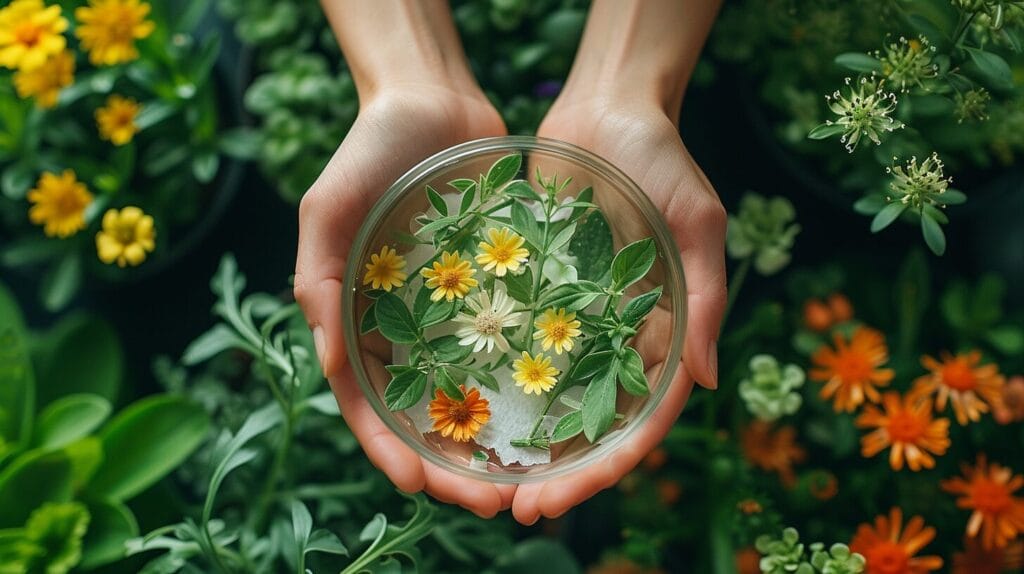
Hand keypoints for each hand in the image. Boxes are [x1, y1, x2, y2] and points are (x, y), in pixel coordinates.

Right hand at [294, 85, 515, 517]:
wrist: (432, 101)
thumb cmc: (368, 151)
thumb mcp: (326, 209)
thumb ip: (319, 280)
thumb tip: (333, 365)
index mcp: (356, 321)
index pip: (369, 405)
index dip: (390, 449)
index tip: (420, 485)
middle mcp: (403, 328)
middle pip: (424, 415)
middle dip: (452, 464)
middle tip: (493, 501)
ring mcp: (448, 314)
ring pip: (469, 393)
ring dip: (491, 440)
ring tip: (524, 478)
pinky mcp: (490, 292)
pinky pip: (505, 346)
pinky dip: (519, 386)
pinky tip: (550, 415)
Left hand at [510, 94, 726, 523]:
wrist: (606, 108)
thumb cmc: (662, 159)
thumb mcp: (697, 223)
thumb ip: (705, 299)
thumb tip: (703, 382)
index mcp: (664, 334)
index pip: (641, 420)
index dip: (605, 465)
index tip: (561, 496)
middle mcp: (619, 339)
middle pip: (592, 425)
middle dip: (560, 474)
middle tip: (515, 512)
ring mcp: (577, 321)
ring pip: (553, 400)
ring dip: (524, 446)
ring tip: (482, 484)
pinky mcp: (540, 295)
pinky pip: (519, 348)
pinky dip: (499, 386)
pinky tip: (464, 416)